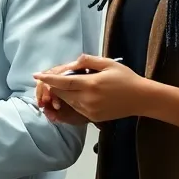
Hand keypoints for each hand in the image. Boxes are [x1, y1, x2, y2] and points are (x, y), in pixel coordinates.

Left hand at [32, 55, 147, 123]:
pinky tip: (77, 93)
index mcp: (90, 84)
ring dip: (62, 93)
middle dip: (53, 86)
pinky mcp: (92, 117)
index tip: (36, 75)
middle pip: (61, 93)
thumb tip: (71, 62)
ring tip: (65, 84)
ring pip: (66, 101)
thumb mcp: (108, 64)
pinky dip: (71, 100)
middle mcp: (87, 99)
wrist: (141, 98)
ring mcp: (89, 110)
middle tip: (51, 78)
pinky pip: (75, 108)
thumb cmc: (125, 78)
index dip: (48, 79)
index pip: (62, 82)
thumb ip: (87, 61)